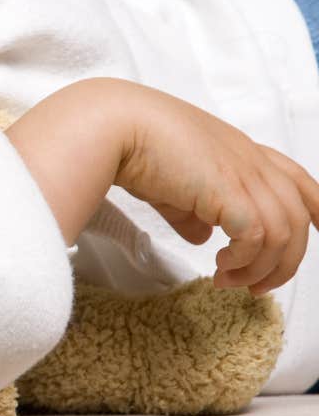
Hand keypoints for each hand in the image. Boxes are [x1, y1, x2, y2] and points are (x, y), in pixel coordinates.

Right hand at [111, 80, 318, 294]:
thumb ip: (191, 211)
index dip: (317, 209)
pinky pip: (258, 237)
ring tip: (228, 281)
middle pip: (298, 217)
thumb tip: (201, 237)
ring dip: (259, 268)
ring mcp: (244, 174)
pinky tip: (220, 268)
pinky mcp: (229, 191)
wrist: (116, 126)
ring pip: (284, 234)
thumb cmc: (133, 143)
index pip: (298, 180)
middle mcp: (252, 161)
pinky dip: (245, 260)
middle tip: (255, 288)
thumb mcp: (171, 182)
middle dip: (285, 262)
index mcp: (242, 152)